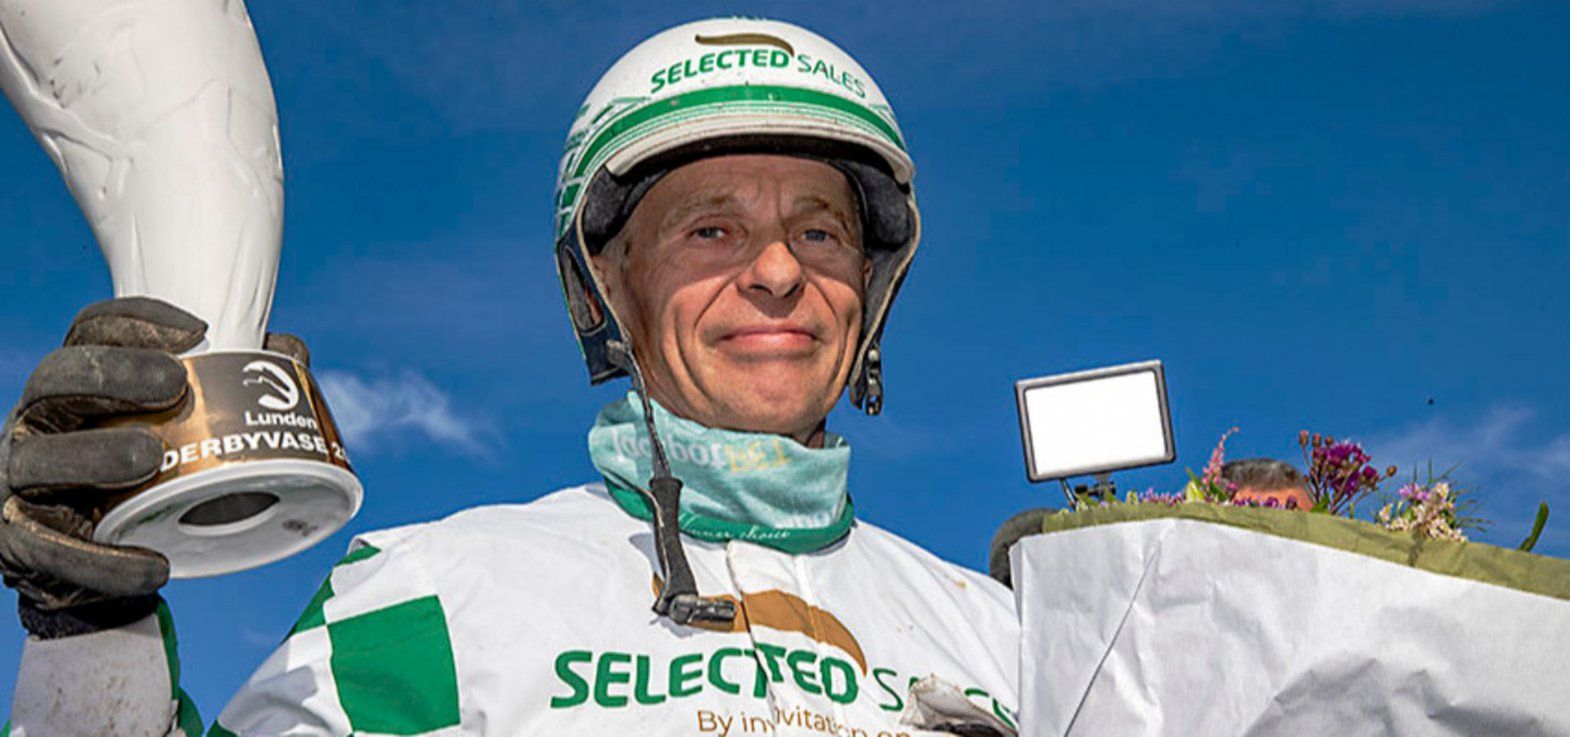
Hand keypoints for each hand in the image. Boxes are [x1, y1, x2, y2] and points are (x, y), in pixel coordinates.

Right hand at [0, 297, 204, 622]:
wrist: (99, 565)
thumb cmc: (145, 477)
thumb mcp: (173, 428)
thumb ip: (228, 387)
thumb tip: (292, 353)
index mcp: (75, 385)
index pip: (90, 333)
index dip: (137, 322)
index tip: (199, 330)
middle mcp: (37, 422)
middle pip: (55, 380)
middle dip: (112, 377)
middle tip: (174, 384)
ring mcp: (18, 481)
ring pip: (38, 460)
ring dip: (94, 457)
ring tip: (149, 458)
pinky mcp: (19, 542)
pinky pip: (51, 551)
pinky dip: (102, 561)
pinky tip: (153, 563)